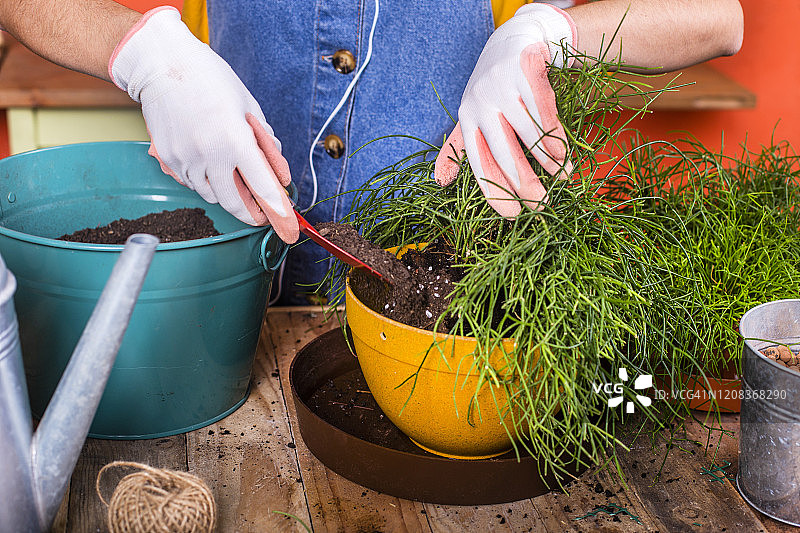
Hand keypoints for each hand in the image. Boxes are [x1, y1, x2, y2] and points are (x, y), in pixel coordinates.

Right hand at [109, 7, 298, 242]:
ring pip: (212, 196)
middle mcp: (209, 154)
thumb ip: (265, 142)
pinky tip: (210, 166)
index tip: (287, 225)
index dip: (278, 210)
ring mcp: (185, 159)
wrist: (161, 65)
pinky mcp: (168, 159)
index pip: (262, 187)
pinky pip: (192, 183)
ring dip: (227, 196)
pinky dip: (205, 182)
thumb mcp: (249, 106)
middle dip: (251, 213)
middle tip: (262, 214)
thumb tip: (276, 171)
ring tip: (235, 181)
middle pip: (234, 203)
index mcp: (235, 140)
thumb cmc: (210, 79)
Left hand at [434, 4, 575, 216]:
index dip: (495, 193)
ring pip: (529, 133)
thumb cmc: (492, 88)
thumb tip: (439, 182)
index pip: (479, 164)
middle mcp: (481, 105)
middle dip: (525, 185)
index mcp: (467, 120)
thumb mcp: (472, 115)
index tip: (513, 216)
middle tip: (541, 207)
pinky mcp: (525, 71)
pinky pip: (544, 111)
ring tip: (563, 178)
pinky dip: (556, 134)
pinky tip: (565, 152)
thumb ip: (459, 148)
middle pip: (505, 154)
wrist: (513, 40)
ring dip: (549, 161)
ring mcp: (503, 87)